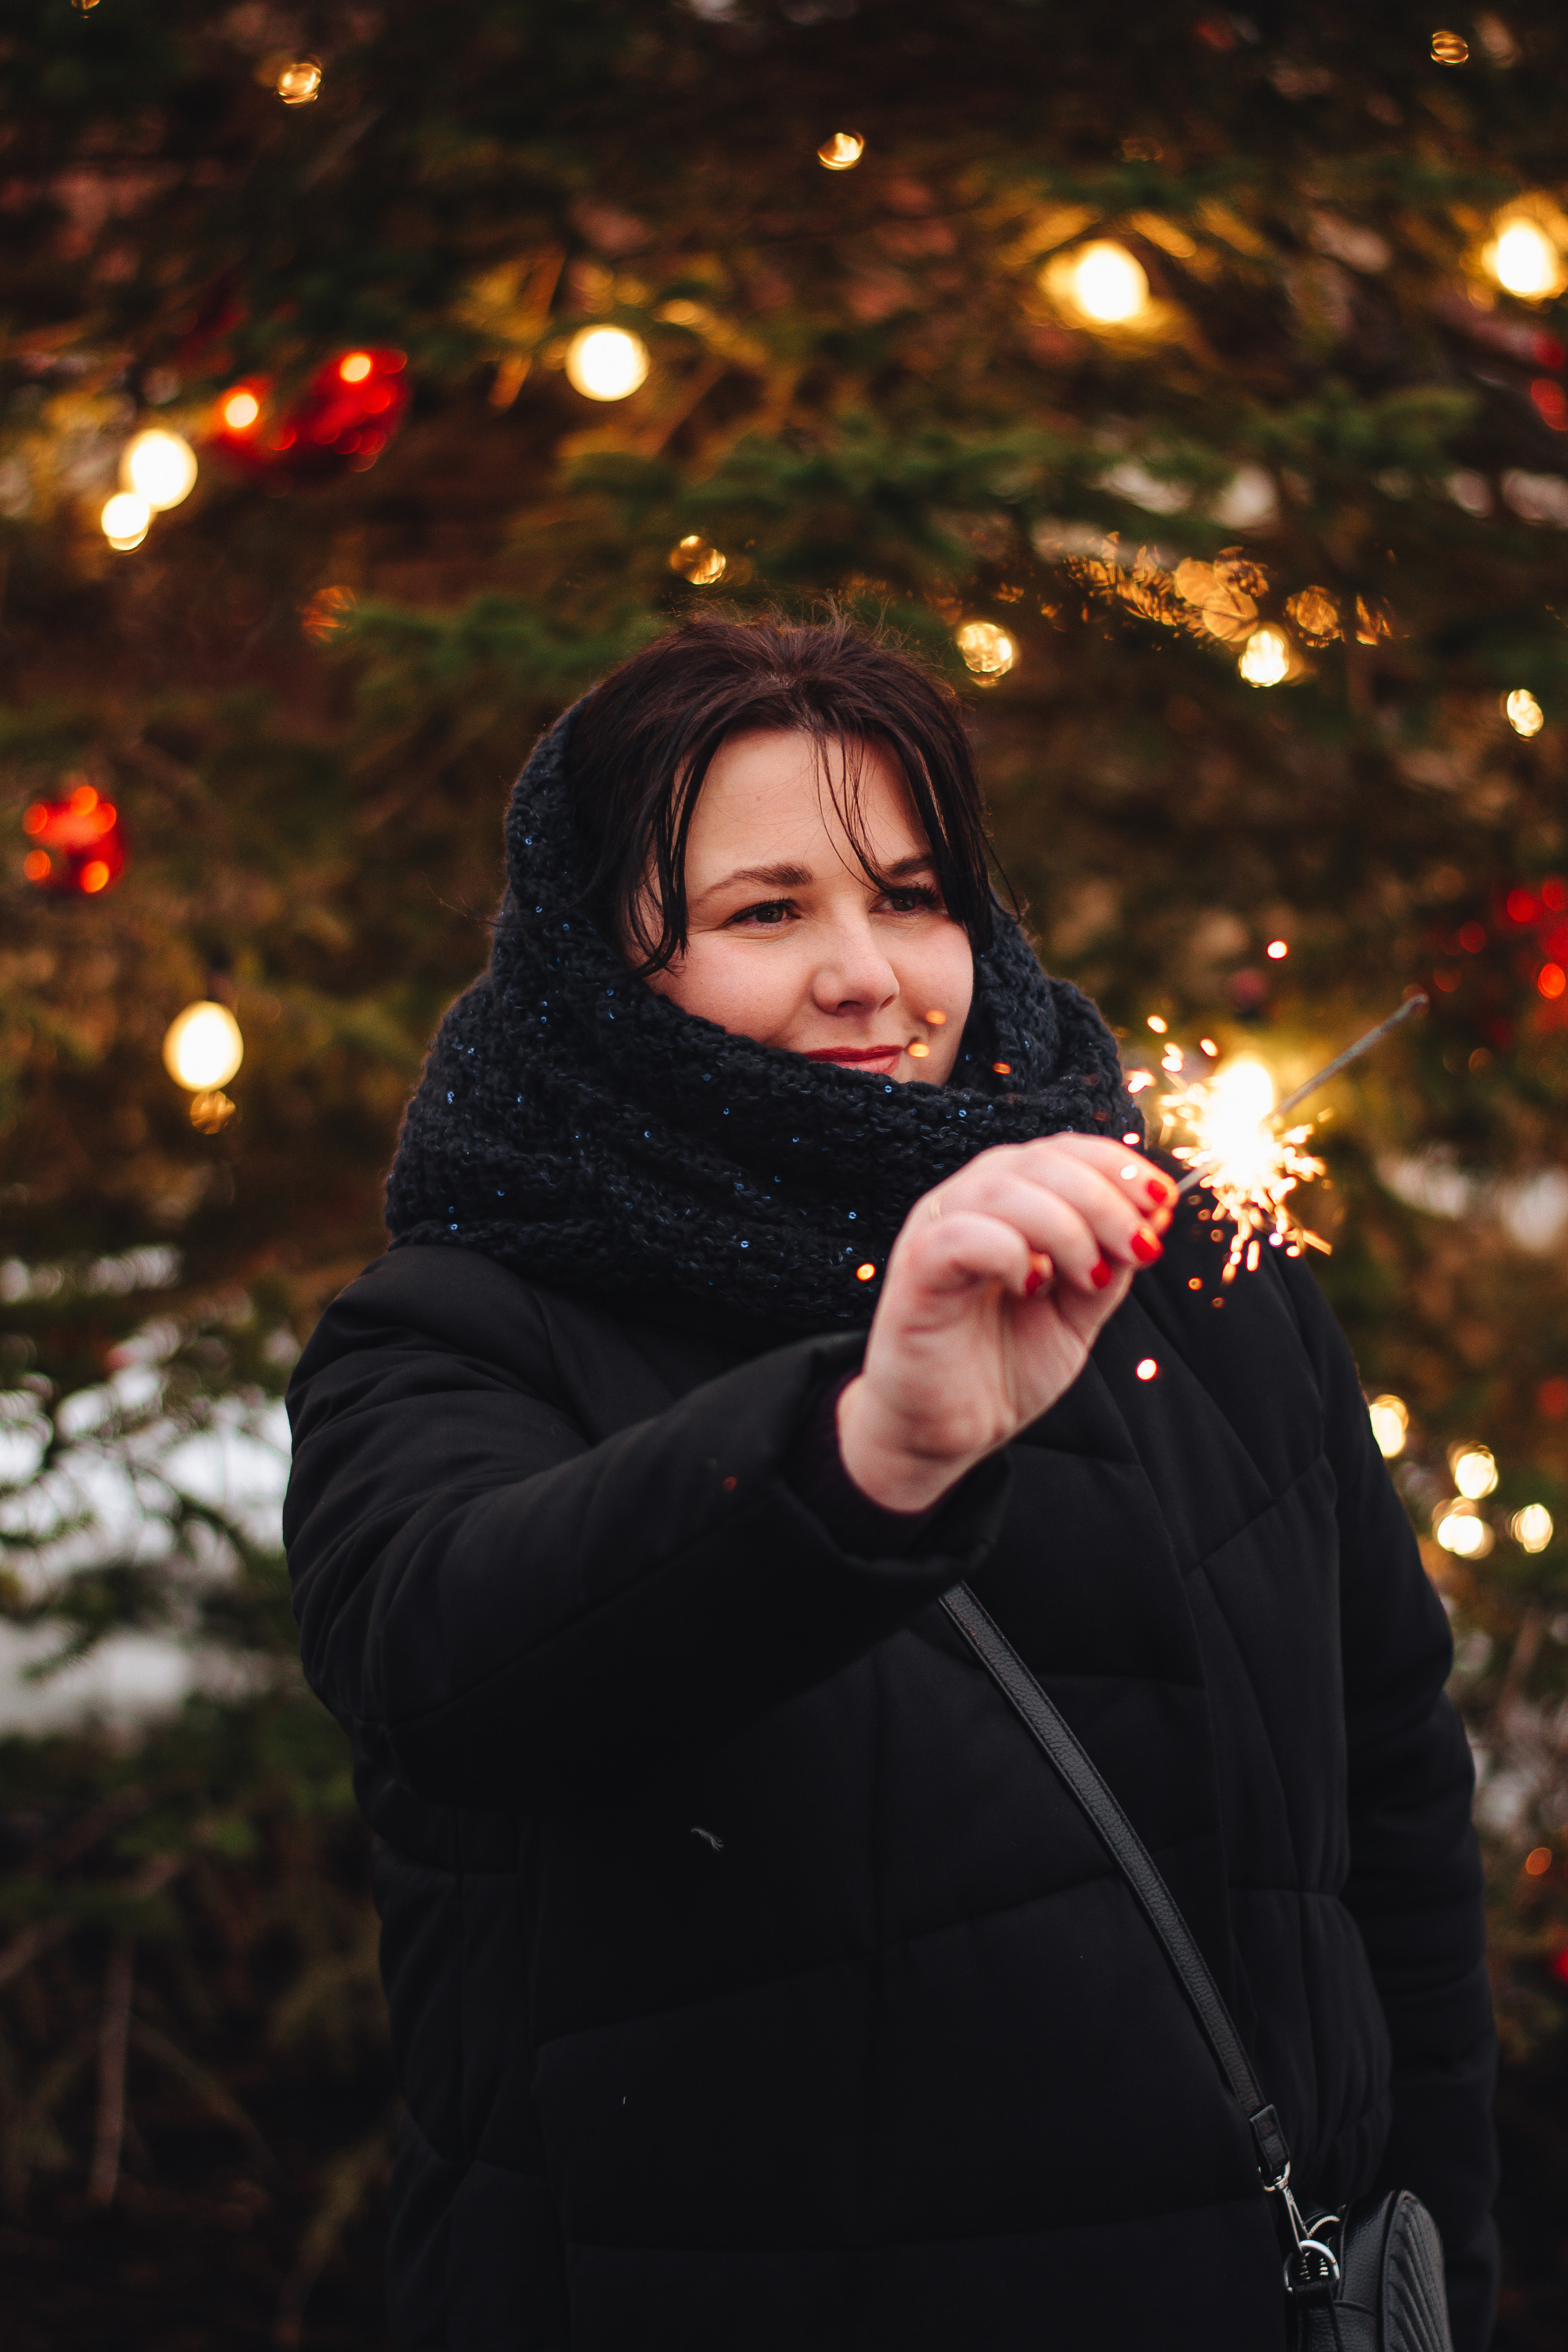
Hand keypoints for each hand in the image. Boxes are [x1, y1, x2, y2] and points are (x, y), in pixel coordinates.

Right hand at [836, 1136, 1175, 1512]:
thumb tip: (1155, 1215)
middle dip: (1105, 1200)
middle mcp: (969, 1203)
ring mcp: (936, 1232)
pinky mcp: (915, 1271)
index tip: (1163, 1205)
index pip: (1064, 1150)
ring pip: (1003, 1189)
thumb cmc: (1003, 1365)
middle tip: (1141, 1248)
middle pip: (1040, 1162)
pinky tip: (1032, 1285)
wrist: (947, 1432)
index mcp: (1010, 1202)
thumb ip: (1109, 1262)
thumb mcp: (1078, 1311)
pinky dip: (1010, 1252)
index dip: (1118, 1166)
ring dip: (1066, 1228)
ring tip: (1089, 1278)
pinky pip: (960, 1235)